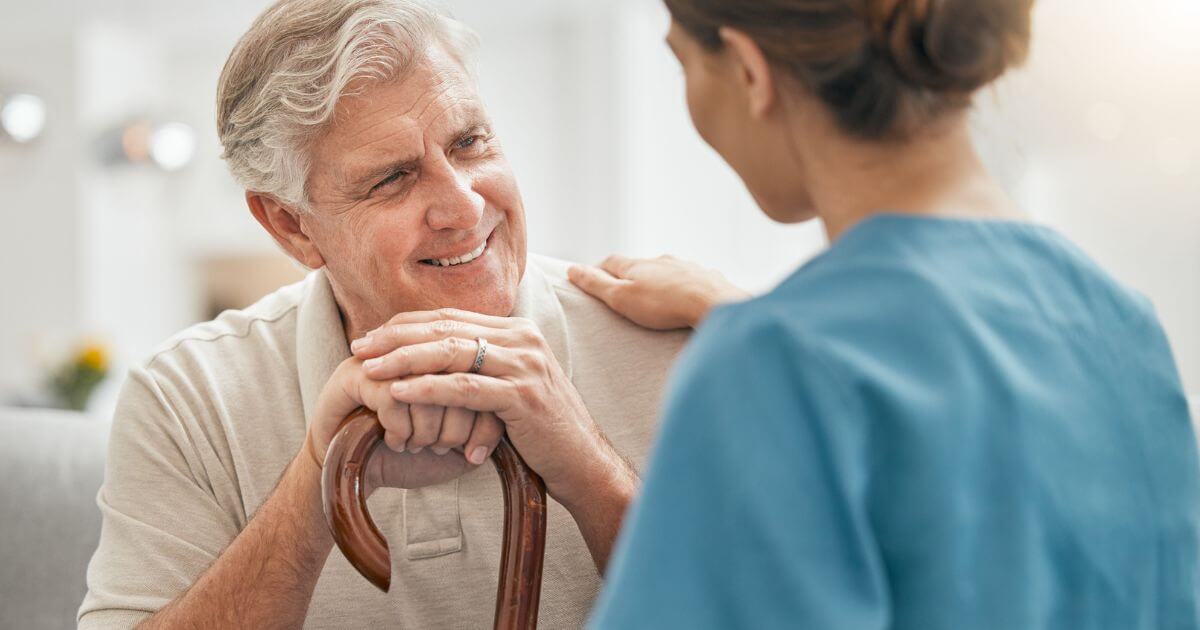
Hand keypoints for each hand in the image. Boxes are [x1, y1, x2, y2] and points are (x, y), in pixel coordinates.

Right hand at [307, 356, 503, 490]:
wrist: (352, 477)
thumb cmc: (411, 460)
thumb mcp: (458, 446)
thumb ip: (486, 426)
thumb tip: (509, 414)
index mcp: (445, 362)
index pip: (481, 375)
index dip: (482, 416)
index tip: (477, 450)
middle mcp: (415, 353)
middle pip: (457, 375)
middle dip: (457, 422)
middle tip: (446, 449)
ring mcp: (384, 360)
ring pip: (426, 385)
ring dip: (427, 427)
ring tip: (421, 447)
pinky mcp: (353, 376)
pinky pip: (392, 397)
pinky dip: (401, 428)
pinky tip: (399, 445)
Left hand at [351, 308, 631, 504]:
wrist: (581, 461)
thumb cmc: (541, 429)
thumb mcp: (511, 388)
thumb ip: (483, 368)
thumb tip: (434, 360)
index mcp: (518, 331)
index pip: (451, 318)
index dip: (407, 325)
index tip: (372, 337)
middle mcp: (523, 339)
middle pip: (446, 328)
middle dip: (397, 337)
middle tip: (359, 347)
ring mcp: (525, 365)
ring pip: (452, 353)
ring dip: (404, 359)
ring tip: (370, 369)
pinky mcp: (522, 396)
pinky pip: (465, 387)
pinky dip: (427, 388)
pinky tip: (399, 392)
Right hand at [567, 254, 748, 329]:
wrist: (711, 303)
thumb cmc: (663, 305)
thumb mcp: (621, 297)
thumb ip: (596, 284)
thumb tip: (571, 269)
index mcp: (637, 266)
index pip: (611, 262)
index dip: (599, 269)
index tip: (592, 277)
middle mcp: (661, 261)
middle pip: (640, 265)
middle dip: (630, 274)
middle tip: (623, 289)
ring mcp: (685, 267)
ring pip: (666, 270)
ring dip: (658, 279)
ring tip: (655, 295)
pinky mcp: (706, 278)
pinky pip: (690, 280)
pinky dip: (683, 287)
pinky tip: (686, 298)